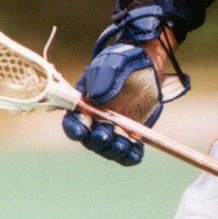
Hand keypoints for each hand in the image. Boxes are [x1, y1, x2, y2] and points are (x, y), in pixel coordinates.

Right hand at [62, 43, 160, 165]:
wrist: (145, 66)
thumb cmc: (121, 63)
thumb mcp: (110, 66)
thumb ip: (102, 81)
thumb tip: (96, 98)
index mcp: (83, 105)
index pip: (72, 122)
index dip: (74, 129)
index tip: (81, 131)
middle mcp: (95, 121)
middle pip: (90, 140)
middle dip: (97, 140)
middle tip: (107, 135)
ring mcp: (113, 129)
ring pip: (109, 148)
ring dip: (114, 150)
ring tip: (124, 145)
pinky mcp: (131, 134)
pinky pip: (129, 151)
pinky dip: (132, 155)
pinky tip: (137, 152)